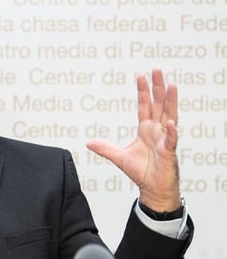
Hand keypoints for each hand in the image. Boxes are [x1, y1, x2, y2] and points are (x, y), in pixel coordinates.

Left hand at [86, 69, 180, 211]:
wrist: (153, 188)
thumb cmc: (142, 171)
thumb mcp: (119, 157)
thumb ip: (105, 148)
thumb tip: (88, 142)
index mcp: (146, 129)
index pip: (145, 106)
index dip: (143, 91)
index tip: (141, 75)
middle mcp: (157, 131)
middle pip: (159, 104)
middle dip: (158, 87)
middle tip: (157, 70)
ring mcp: (164, 140)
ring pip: (169, 116)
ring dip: (170, 101)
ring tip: (171, 85)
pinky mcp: (168, 152)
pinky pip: (170, 140)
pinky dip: (170, 131)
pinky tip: (170, 122)